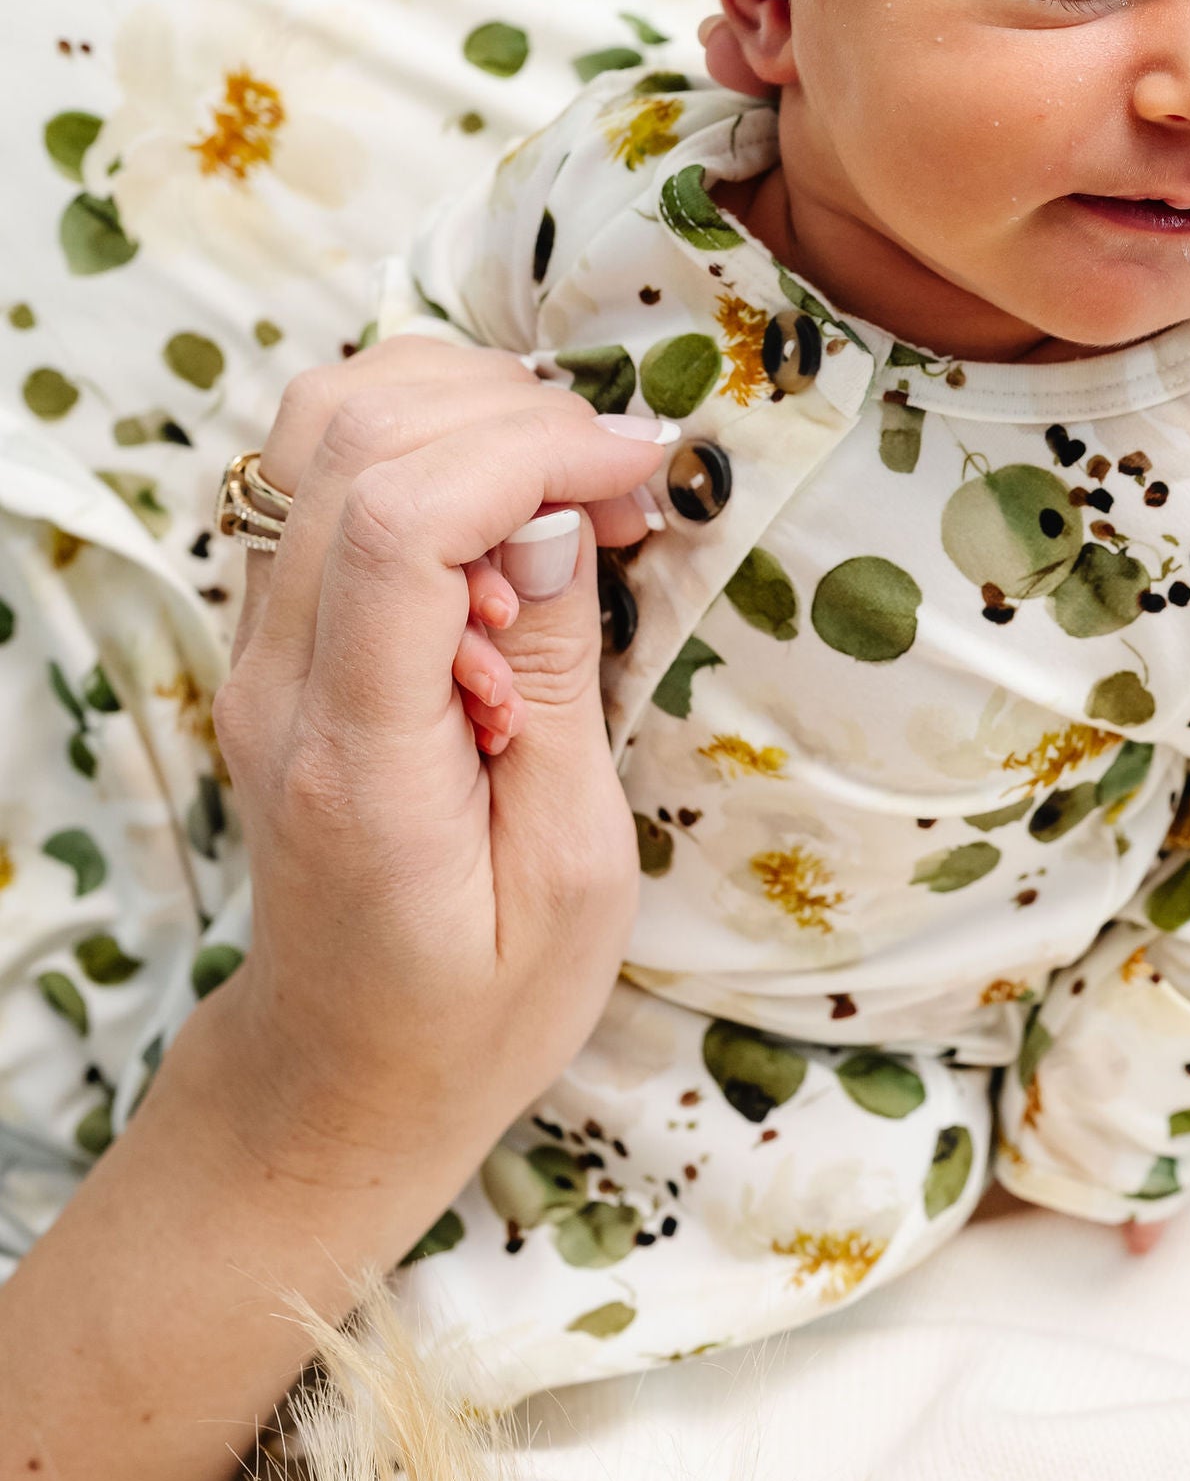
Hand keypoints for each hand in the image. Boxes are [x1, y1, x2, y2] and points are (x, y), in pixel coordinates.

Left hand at [207, 344, 672, 1255]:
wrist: (344, 1072)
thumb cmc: (477, 1006)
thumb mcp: (574, 873)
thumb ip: (561, 683)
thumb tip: (559, 516)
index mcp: (356, 756)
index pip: (396, 521)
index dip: (530, 452)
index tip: (643, 472)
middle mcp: (275, 677)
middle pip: (350, 436)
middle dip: (514, 416)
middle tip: (627, 489)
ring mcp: (255, 643)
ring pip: (320, 420)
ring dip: (465, 408)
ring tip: (571, 487)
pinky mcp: (270, 625)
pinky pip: (322, 466)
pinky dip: (430, 438)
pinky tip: (512, 507)